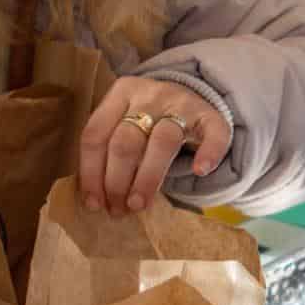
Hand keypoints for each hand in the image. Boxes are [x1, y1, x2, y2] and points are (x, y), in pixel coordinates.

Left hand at [78, 77, 232, 213]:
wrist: (191, 96)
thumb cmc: (150, 120)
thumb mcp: (123, 123)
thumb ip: (109, 153)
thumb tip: (96, 202)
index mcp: (121, 93)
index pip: (96, 134)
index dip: (91, 173)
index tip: (93, 204)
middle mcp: (149, 94)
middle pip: (126, 141)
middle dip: (117, 182)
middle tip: (118, 210)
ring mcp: (182, 102)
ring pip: (162, 141)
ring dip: (147, 179)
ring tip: (139, 206)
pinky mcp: (211, 114)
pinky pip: (213, 133)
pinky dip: (209, 152)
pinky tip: (200, 171)